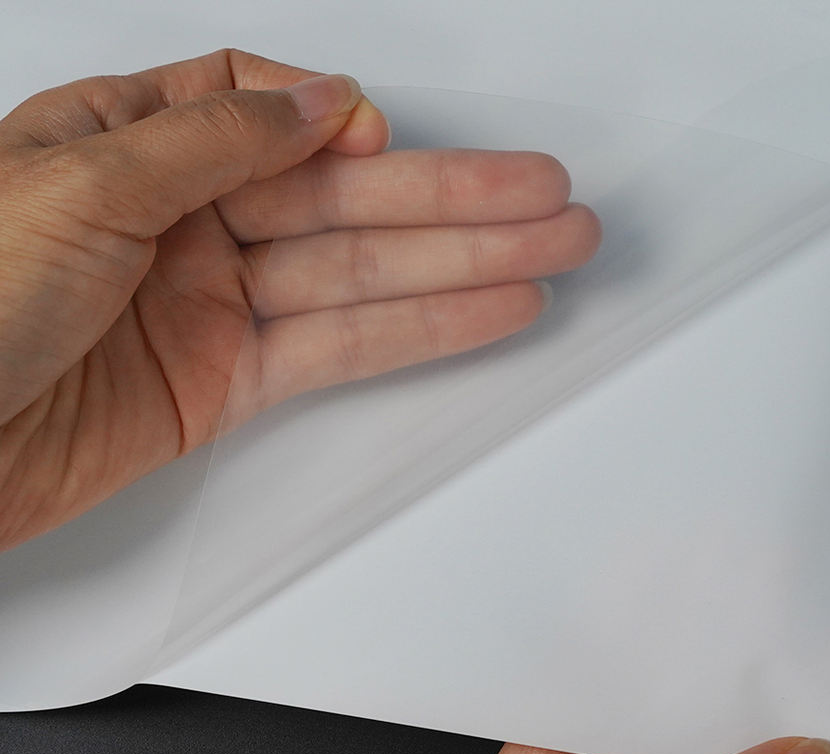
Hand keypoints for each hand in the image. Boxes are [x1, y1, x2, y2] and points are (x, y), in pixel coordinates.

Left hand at [0, 49, 599, 548]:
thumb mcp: (79, 181)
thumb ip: (213, 136)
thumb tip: (320, 99)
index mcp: (131, 143)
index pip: (263, 108)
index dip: (336, 120)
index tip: (382, 138)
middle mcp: (183, 219)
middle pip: (344, 198)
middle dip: (455, 199)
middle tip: (550, 199)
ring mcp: (215, 304)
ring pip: (361, 274)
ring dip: (463, 265)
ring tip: (552, 250)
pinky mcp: (231, 382)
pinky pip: (341, 348)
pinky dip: (417, 331)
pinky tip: (485, 311)